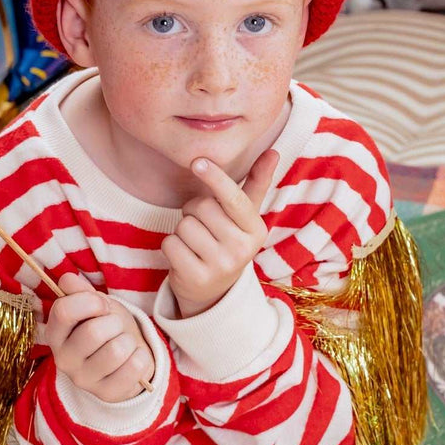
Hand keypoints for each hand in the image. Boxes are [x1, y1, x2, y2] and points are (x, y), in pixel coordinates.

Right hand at [45, 272, 154, 402]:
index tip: (102, 305)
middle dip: (113, 322)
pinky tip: (133, 358)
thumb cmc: (108, 327)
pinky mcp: (107, 394)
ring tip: (124, 342)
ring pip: (116, 350)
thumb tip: (67, 279)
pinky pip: (135, 367)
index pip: (63, 311)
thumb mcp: (94, 305)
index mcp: (55, 334)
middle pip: (93, 332)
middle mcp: (64, 360)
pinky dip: (141, 356)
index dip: (89, 301)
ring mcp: (85, 380)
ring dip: (128, 340)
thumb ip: (80, 291)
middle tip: (115, 326)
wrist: (125, 357)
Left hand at [162, 148, 278, 317]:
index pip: (234, 198)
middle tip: (204, 226)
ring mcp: (221, 266)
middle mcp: (242, 249)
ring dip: (182, 230)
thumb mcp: (245, 216)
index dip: (215, 178)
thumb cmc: (228, 241)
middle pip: (201, 207)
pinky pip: (170, 244)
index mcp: (256, 229)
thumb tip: (274, 151)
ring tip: (195, 243)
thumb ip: (257, 183)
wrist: (215, 292)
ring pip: (184, 225)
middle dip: (195, 210)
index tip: (198, 162)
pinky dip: (171, 246)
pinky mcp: (196, 278)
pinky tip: (185, 257)